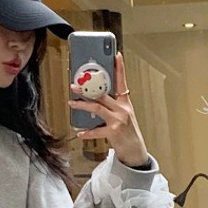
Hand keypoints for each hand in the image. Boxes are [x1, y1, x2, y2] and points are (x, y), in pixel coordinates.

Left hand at [69, 52, 149, 167]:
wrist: (136, 152)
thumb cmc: (128, 133)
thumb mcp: (123, 116)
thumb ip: (111, 107)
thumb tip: (93, 99)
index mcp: (125, 103)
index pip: (122, 82)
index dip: (119, 68)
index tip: (116, 55)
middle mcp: (122, 109)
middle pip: (104, 94)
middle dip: (88, 88)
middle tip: (75, 85)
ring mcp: (119, 120)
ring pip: (98, 107)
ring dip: (83, 105)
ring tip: (72, 103)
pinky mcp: (115, 132)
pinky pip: (98, 130)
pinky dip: (88, 132)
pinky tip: (80, 133)